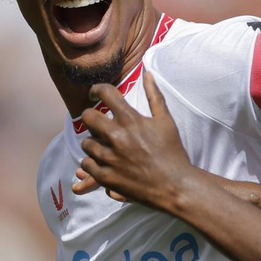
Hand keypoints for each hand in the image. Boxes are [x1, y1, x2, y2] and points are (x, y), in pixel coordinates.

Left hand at [79, 71, 199, 211]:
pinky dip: (93, 163)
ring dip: (93, 143)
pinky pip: (87, 164)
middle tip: (98, 124)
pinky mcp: (106, 176)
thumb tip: (147, 74)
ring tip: (105, 148)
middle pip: (87, 117)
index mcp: (131, 120)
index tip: (95, 94)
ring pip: (86, 143)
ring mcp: (109, 157)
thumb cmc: (173, 152)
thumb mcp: (166, 121)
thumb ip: (154, 96)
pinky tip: (104, 163)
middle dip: (91, 118)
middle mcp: (116, 136)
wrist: (175, 186)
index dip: (97, 89)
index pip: (105, 93)